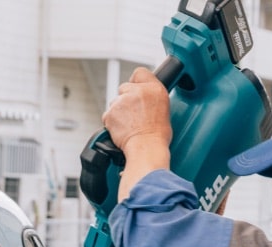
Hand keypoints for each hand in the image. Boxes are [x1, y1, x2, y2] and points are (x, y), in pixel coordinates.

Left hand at [102, 68, 171, 199]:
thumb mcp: (163, 110)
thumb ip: (151, 97)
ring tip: (129, 126)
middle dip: (125, 99)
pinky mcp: (111, 112)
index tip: (135, 90)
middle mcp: (138, 91)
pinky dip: (112, 123)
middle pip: (123, 88)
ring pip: (115, 103)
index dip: (135, 82)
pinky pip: (108, 116)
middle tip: (132, 116)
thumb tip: (143, 97)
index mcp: (155, 89)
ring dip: (118, 112)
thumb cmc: (157, 136)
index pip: (140, 73)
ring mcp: (123, 101)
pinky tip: (122, 131)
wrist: (147, 149)